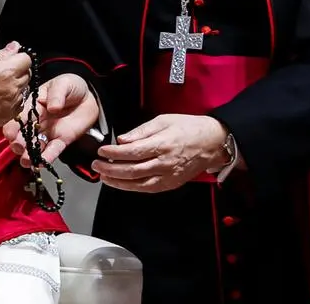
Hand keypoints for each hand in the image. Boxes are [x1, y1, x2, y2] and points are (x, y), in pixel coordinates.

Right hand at [0, 42, 30, 136]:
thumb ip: (0, 55)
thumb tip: (14, 47)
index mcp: (6, 72)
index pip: (26, 59)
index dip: (18, 57)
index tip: (10, 59)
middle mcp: (12, 89)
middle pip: (27, 74)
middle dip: (17, 71)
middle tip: (1, 73)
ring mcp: (11, 104)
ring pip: (23, 90)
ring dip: (15, 86)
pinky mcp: (8, 116)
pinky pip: (18, 105)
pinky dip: (12, 100)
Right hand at [3, 73, 98, 166]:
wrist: (89, 96)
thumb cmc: (71, 86)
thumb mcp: (63, 84)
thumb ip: (57, 94)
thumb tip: (52, 107)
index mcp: (33, 106)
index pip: (19, 117)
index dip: (13, 126)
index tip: (10, 134)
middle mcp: (37, 122)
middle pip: (24, 135)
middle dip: (18, 142)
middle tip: (18, 147)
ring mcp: (48, 132)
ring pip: (36, 146)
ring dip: (29, 154)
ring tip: (26, 161)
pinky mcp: (61, 141)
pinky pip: (53, 150)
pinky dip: (47, 158)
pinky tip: (41, 164)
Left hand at [92, 114, 228, 192]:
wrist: (212, 142)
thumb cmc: (189, 128)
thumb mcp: (163, 120)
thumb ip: (141, 131)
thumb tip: (122, 140)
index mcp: (163, 144)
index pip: (132, 152)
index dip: (114, 153)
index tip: (101, 151)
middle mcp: (165, 163)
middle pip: (132, 170)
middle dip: (111, 169)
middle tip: (97, 165)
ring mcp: (169, 176)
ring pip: (139, 184)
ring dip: (118, 182)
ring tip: (104, 177)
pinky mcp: (172, 183)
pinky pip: (148, 189)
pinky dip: (132, 188)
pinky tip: (121, 183)